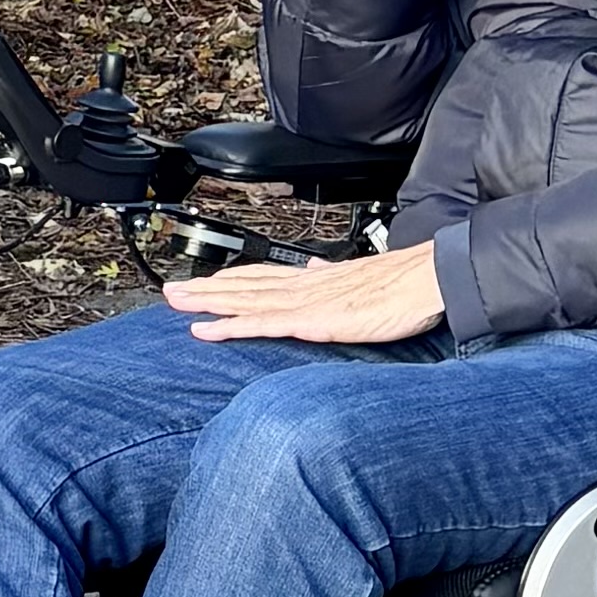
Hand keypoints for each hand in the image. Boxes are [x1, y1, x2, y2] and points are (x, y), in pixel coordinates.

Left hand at [162, 239, 447, 345]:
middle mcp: (301, 286)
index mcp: (313, 279)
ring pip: (244, 301)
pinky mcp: (312, 321)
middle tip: (170, 290)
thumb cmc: (400, 284)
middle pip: (243, 286)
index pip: (262, 276)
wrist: (425, 281)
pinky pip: (262, 324)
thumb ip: (332, 277)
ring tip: (176, 302)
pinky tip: (205, 329)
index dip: (230, 278)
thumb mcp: (359, 280)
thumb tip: (316, 267)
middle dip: (206, 289)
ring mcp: (303, 303)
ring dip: (207, 302)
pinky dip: (230, 326)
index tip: (203, 281)